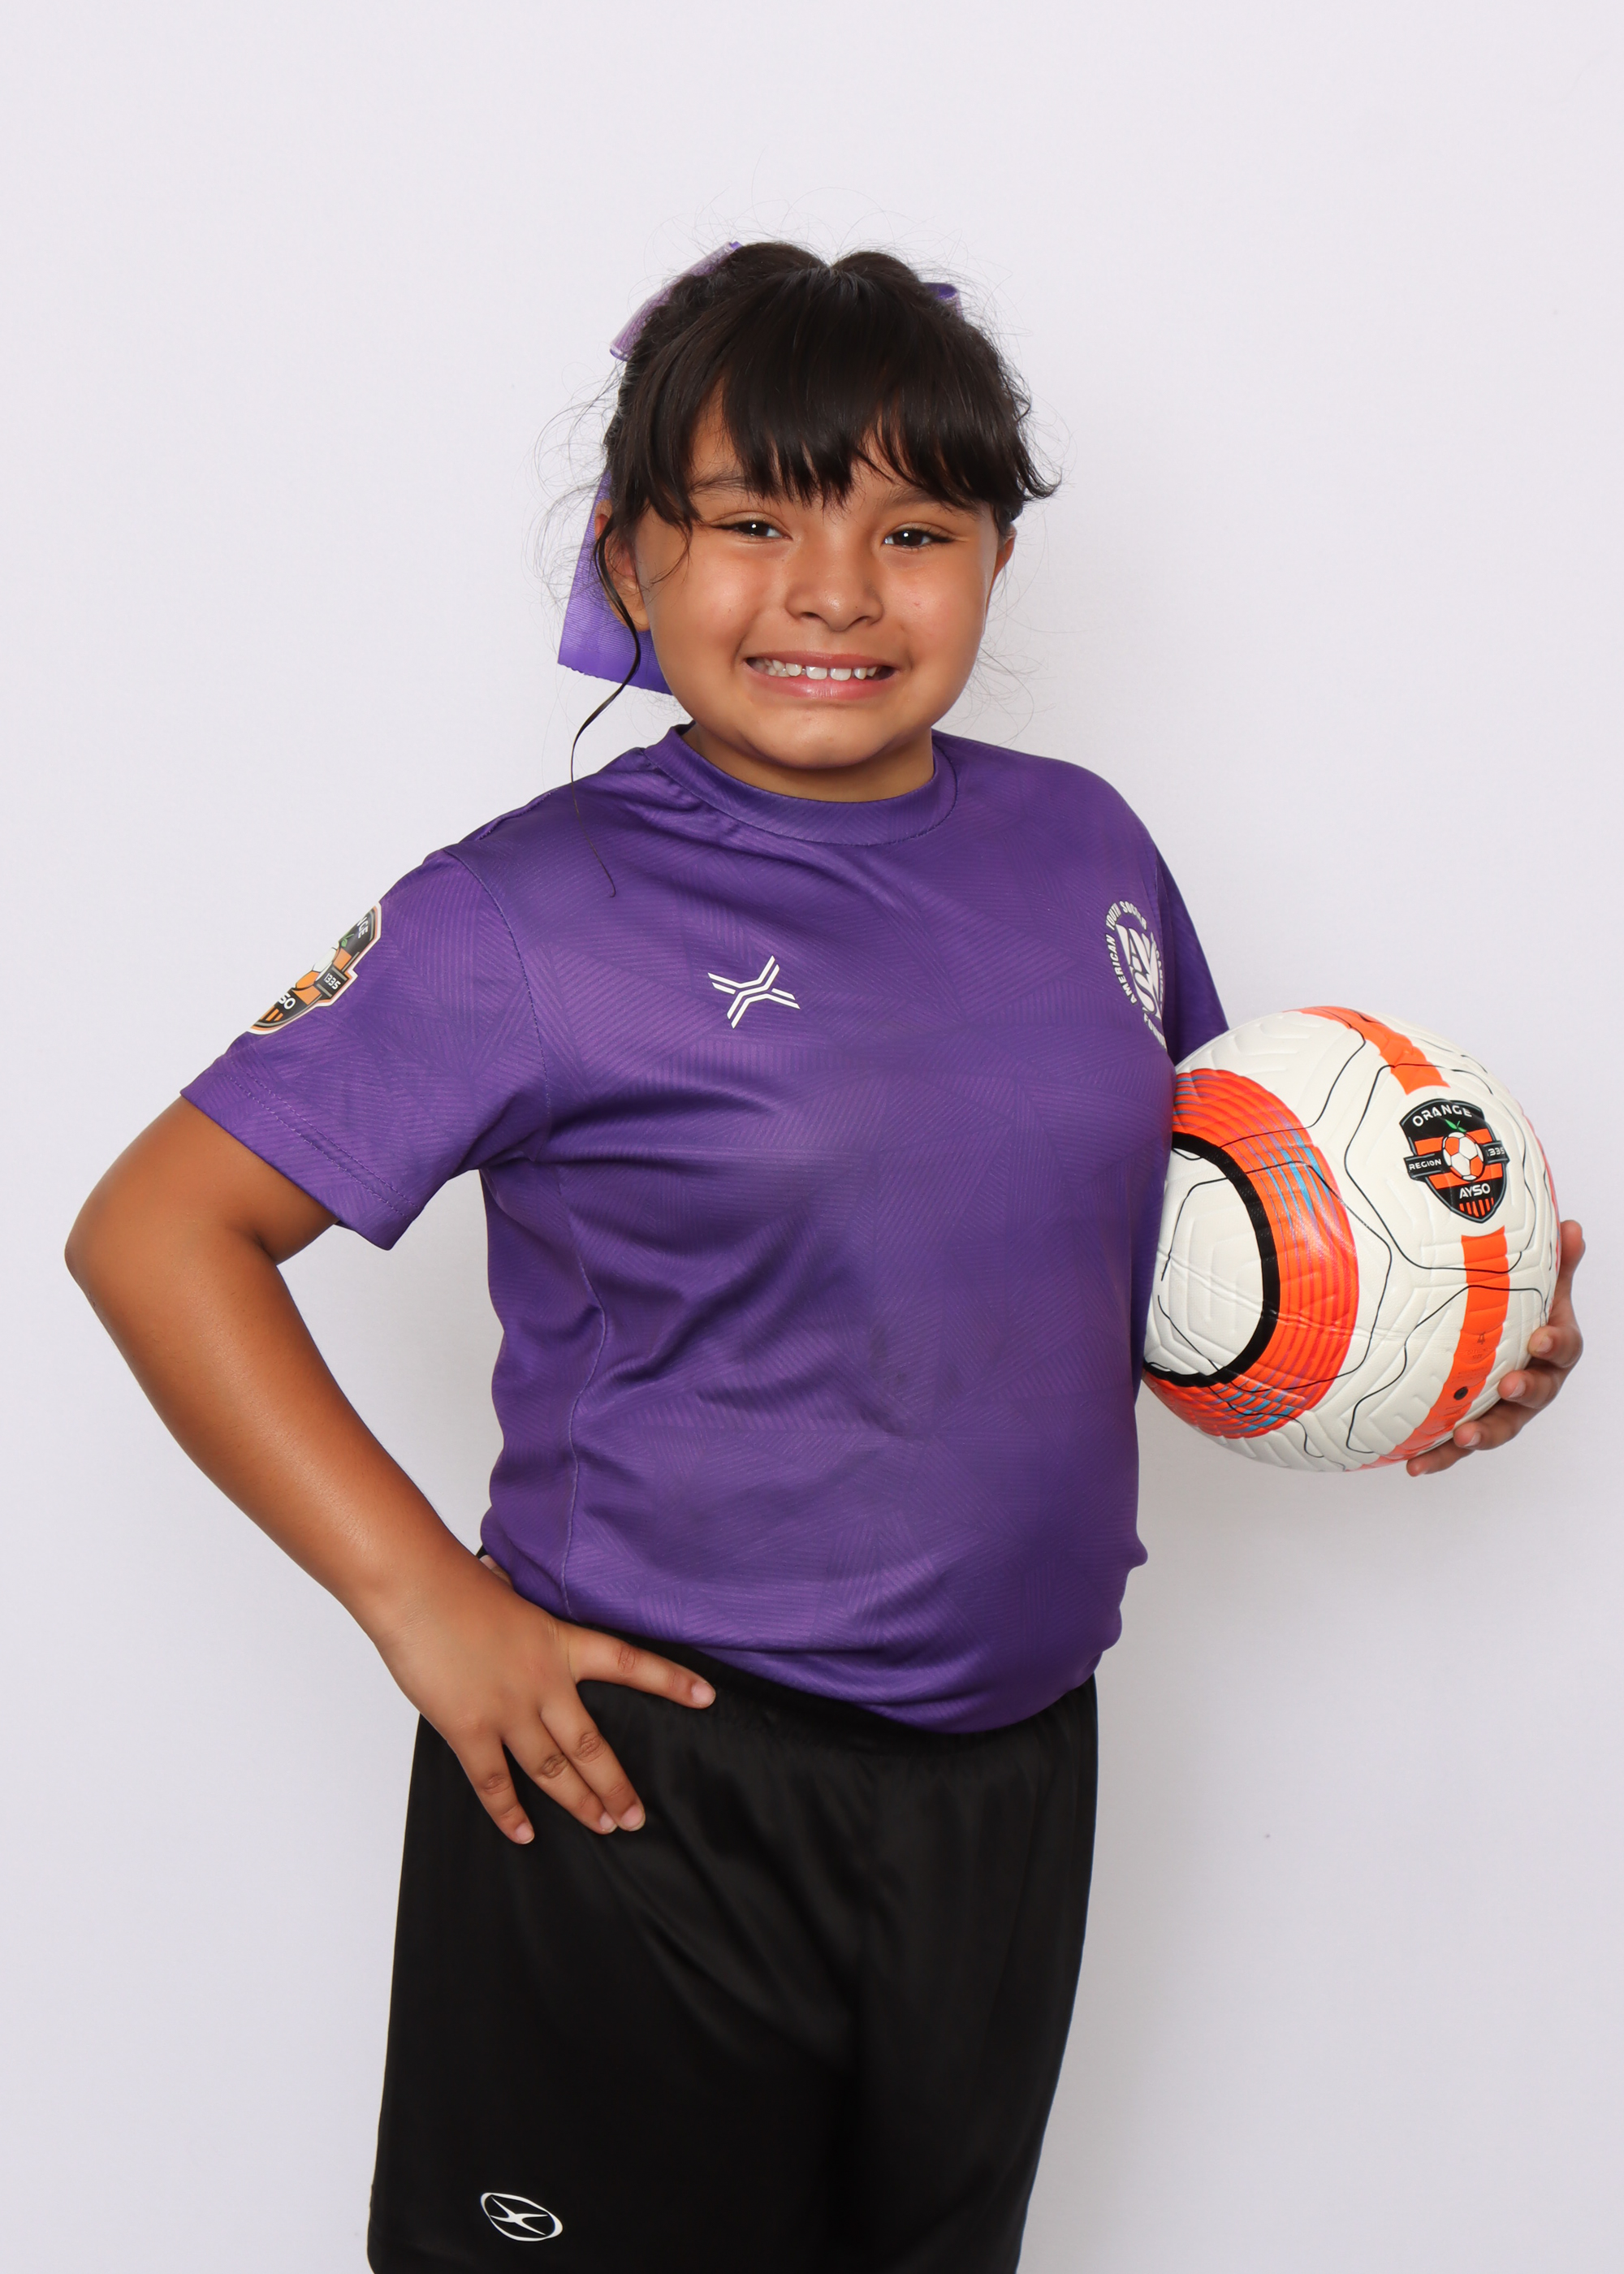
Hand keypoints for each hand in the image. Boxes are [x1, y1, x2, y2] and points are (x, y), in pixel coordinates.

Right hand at [371, 1549, 713, 1843]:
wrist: (415, 1588)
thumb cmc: (455, 1582)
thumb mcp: (510, 1592)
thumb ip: (524, 1615)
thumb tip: (510, 1588)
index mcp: (560, 1642)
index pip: (630, 1663)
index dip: (671, 1682)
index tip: (706, 1697)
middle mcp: (544, 1682)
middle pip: (592, 1745)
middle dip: (616, 1786)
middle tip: (636, 1816)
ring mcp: (508, 1710)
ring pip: (553, 1771)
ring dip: (579, 1803)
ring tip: (603, 1826)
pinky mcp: (470, 1730)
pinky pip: (495, 1782)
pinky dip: (509, 1812)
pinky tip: (525, 1832)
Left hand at [1407, 1219, 1584, 1475]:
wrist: (1496, 1344)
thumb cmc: (1520, 1314)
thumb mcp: (1538, 1287)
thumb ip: (1554, 1262)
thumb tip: (1570, 1225)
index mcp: (1552, 1350)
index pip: (1563, 1348)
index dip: (1555, 1342)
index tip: (1540, 1337)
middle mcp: (1532, 1385)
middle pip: (1536, 1395)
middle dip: (1524, 1391)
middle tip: (1509, 1384)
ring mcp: (1503, 1410)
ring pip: (1500, 1426)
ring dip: (1483, 1434)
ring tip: (1464, 1437)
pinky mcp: (1471, 1427)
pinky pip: (1457, 1446)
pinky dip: (1439, 1457)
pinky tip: (1414, 1465)